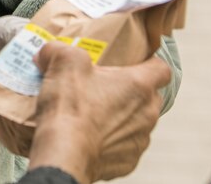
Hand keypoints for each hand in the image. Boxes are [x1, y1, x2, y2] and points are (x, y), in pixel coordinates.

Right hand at [26, 42, 170, 182]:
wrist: (65, 153)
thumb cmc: (71, 106)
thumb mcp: (63, 61)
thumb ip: (59, 49)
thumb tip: (49, 51)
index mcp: (139, 85)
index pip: (161, 69)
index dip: (150, 63)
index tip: (135, 63)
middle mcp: (147, 113)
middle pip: (149, 97)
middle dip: (130, 91)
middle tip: (103, 87)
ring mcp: (139, 140)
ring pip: (137, 123)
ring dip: (120, 117)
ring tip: (92, 114)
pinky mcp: (128, 161)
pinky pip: (124, 146)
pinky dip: (111, 140)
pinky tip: (89, 136)